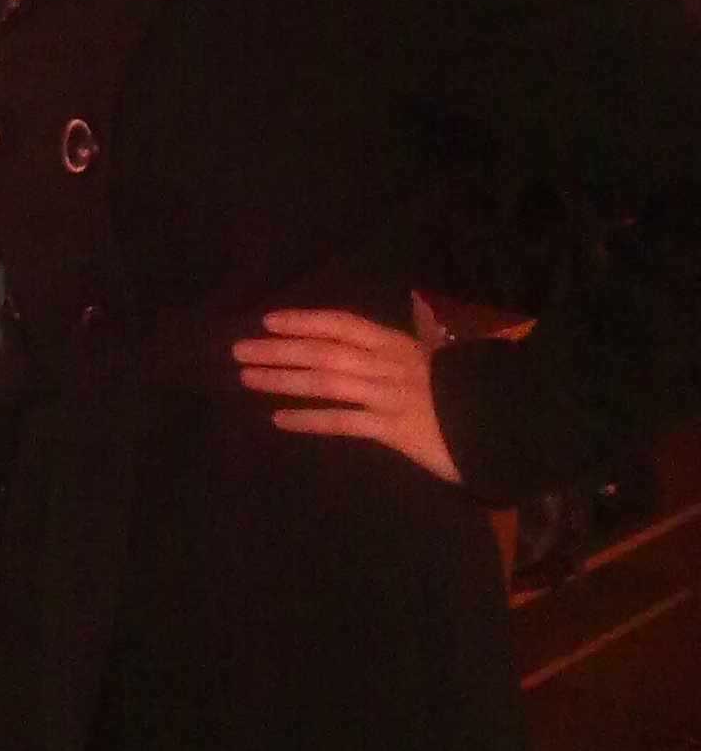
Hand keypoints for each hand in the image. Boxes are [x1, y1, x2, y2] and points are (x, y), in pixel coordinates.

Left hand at [233, 309, 460, 483]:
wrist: (513, 420)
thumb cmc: (477, 388)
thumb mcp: (443, 357)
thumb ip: (413, 345)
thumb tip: (386, 337)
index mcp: (399, 343)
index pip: (342, 325)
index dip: (304, 320)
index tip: (269, 320)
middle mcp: (389, 364)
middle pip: (324, 351)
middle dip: (279, 349)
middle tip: (238, 350)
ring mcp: (390, 397)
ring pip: (327, 383)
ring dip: (284, 378)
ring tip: (247, 378)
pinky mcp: (395, 431)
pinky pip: (344, 422)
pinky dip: (310, 420)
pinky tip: (279, 420)